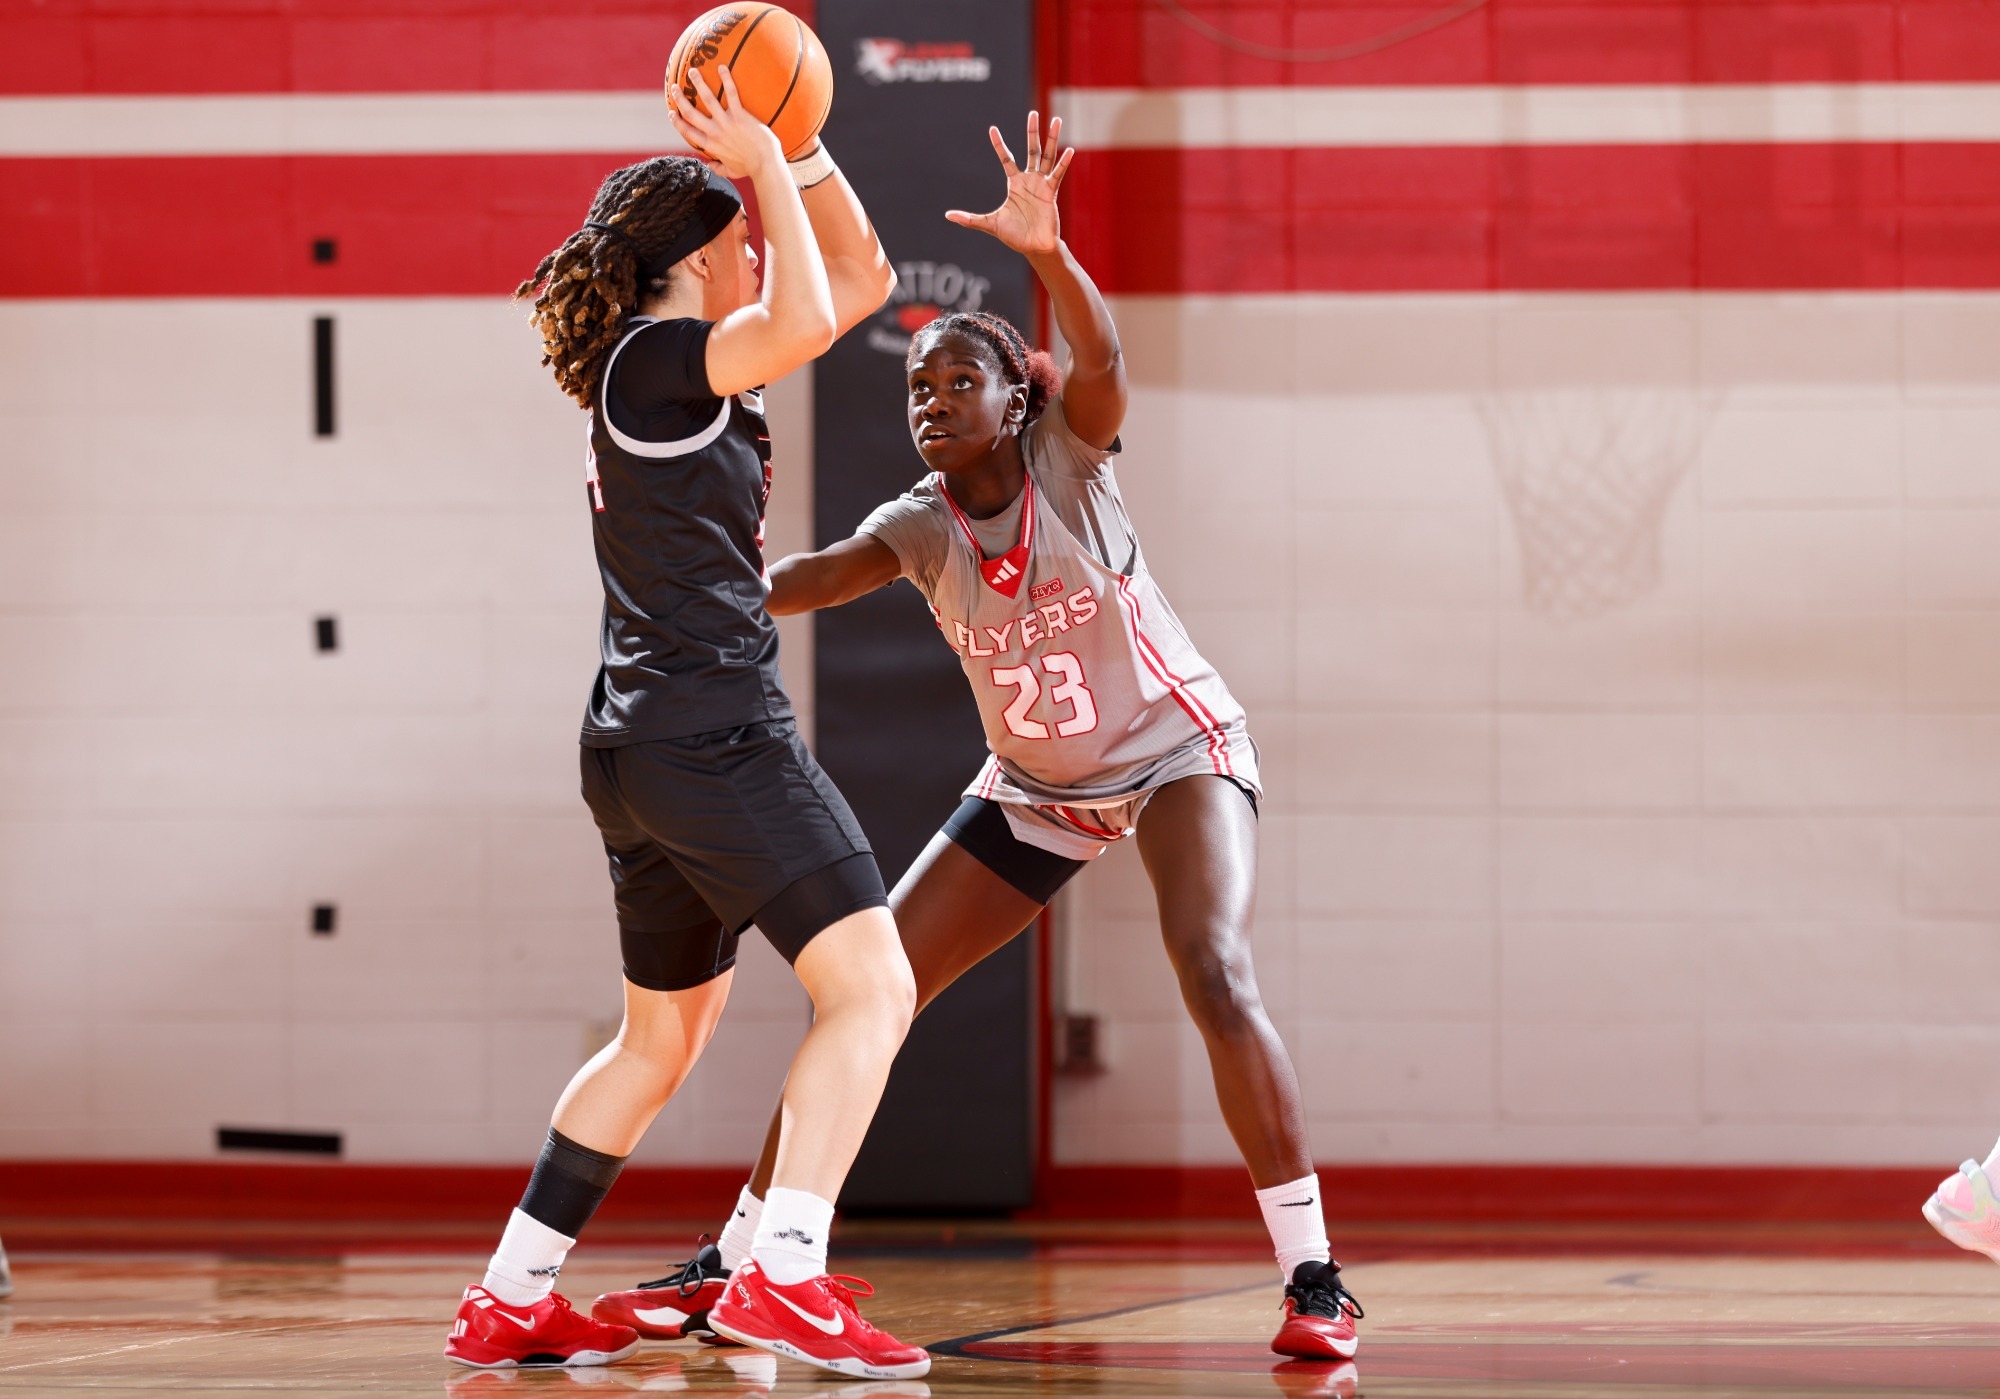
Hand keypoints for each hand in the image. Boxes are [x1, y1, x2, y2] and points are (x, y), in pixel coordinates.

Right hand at [668, 64, 783, 180]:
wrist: (766, 164)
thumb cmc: (751, 168)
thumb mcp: (731, 171)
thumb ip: (718, 168)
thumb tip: (710, 164)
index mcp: (710, 145)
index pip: (687, 132)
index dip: (677, 122)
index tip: (670, 113)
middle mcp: (714, 132)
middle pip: (690, 113)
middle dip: (680, 99)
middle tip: (675, 88)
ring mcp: (726, 123)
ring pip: (707, 99)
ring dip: (698, 83)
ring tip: (693, 71)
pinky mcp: (740, 116)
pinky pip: (732, 93)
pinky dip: (726, 79)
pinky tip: (722, 67)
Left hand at [945, 111, 1072, 255]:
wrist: (1034, 248)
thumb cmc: (1015, 236)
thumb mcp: (989, 224)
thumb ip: (969, 219)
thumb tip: (948, 215)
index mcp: (1015, 184)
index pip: (1006, 158)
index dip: (999, 144)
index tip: (991, 129)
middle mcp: (1029, 180)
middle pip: (1031, 149)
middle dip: (1032, 131)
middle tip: (1033, 113)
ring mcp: (1042, 184)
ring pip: (1047, 156)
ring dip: (1051, 138)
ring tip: (1056, 120)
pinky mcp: (1052, 192)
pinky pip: (1058, 174)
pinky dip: (1063, 162)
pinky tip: (1069, 150)